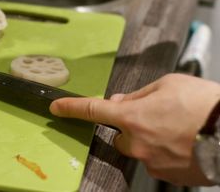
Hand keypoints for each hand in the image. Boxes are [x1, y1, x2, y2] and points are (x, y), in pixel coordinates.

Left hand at [50, 73, 219, 185]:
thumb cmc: (204, 105)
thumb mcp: (168, 85)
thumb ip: (138, 94)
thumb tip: (119, 101)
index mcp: (132, 116)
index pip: (92, 110)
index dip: (71, 108)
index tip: (56, 107)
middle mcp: (136, 143)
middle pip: (120, 136)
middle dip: (131, 127)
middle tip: (158, 117)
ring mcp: (152, 162)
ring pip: (141, 149)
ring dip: (151, 139)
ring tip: (178, 129)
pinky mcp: (167, 176)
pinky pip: (158, 161)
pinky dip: (166, 152)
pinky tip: (184, 142)